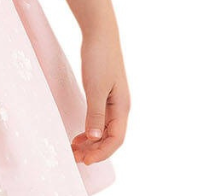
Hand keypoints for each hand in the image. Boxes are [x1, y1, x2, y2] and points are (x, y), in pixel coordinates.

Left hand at [72, 28, 127, 165]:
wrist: (100, 34)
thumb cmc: (99, 59)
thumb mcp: (95, 88)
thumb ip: (95, 113)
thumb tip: (94, 138)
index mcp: (122, 107)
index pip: (116, 139)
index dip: (102, 153)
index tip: (85, 161)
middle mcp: (120, 108)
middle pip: (111, 138)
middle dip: (95, 151)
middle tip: (75, 158)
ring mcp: (113, 102)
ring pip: (104, 131)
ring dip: (91, 143)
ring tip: (74, 150)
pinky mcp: (104, 96)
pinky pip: (100, 121)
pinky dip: (90, 131)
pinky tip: (79, 136)